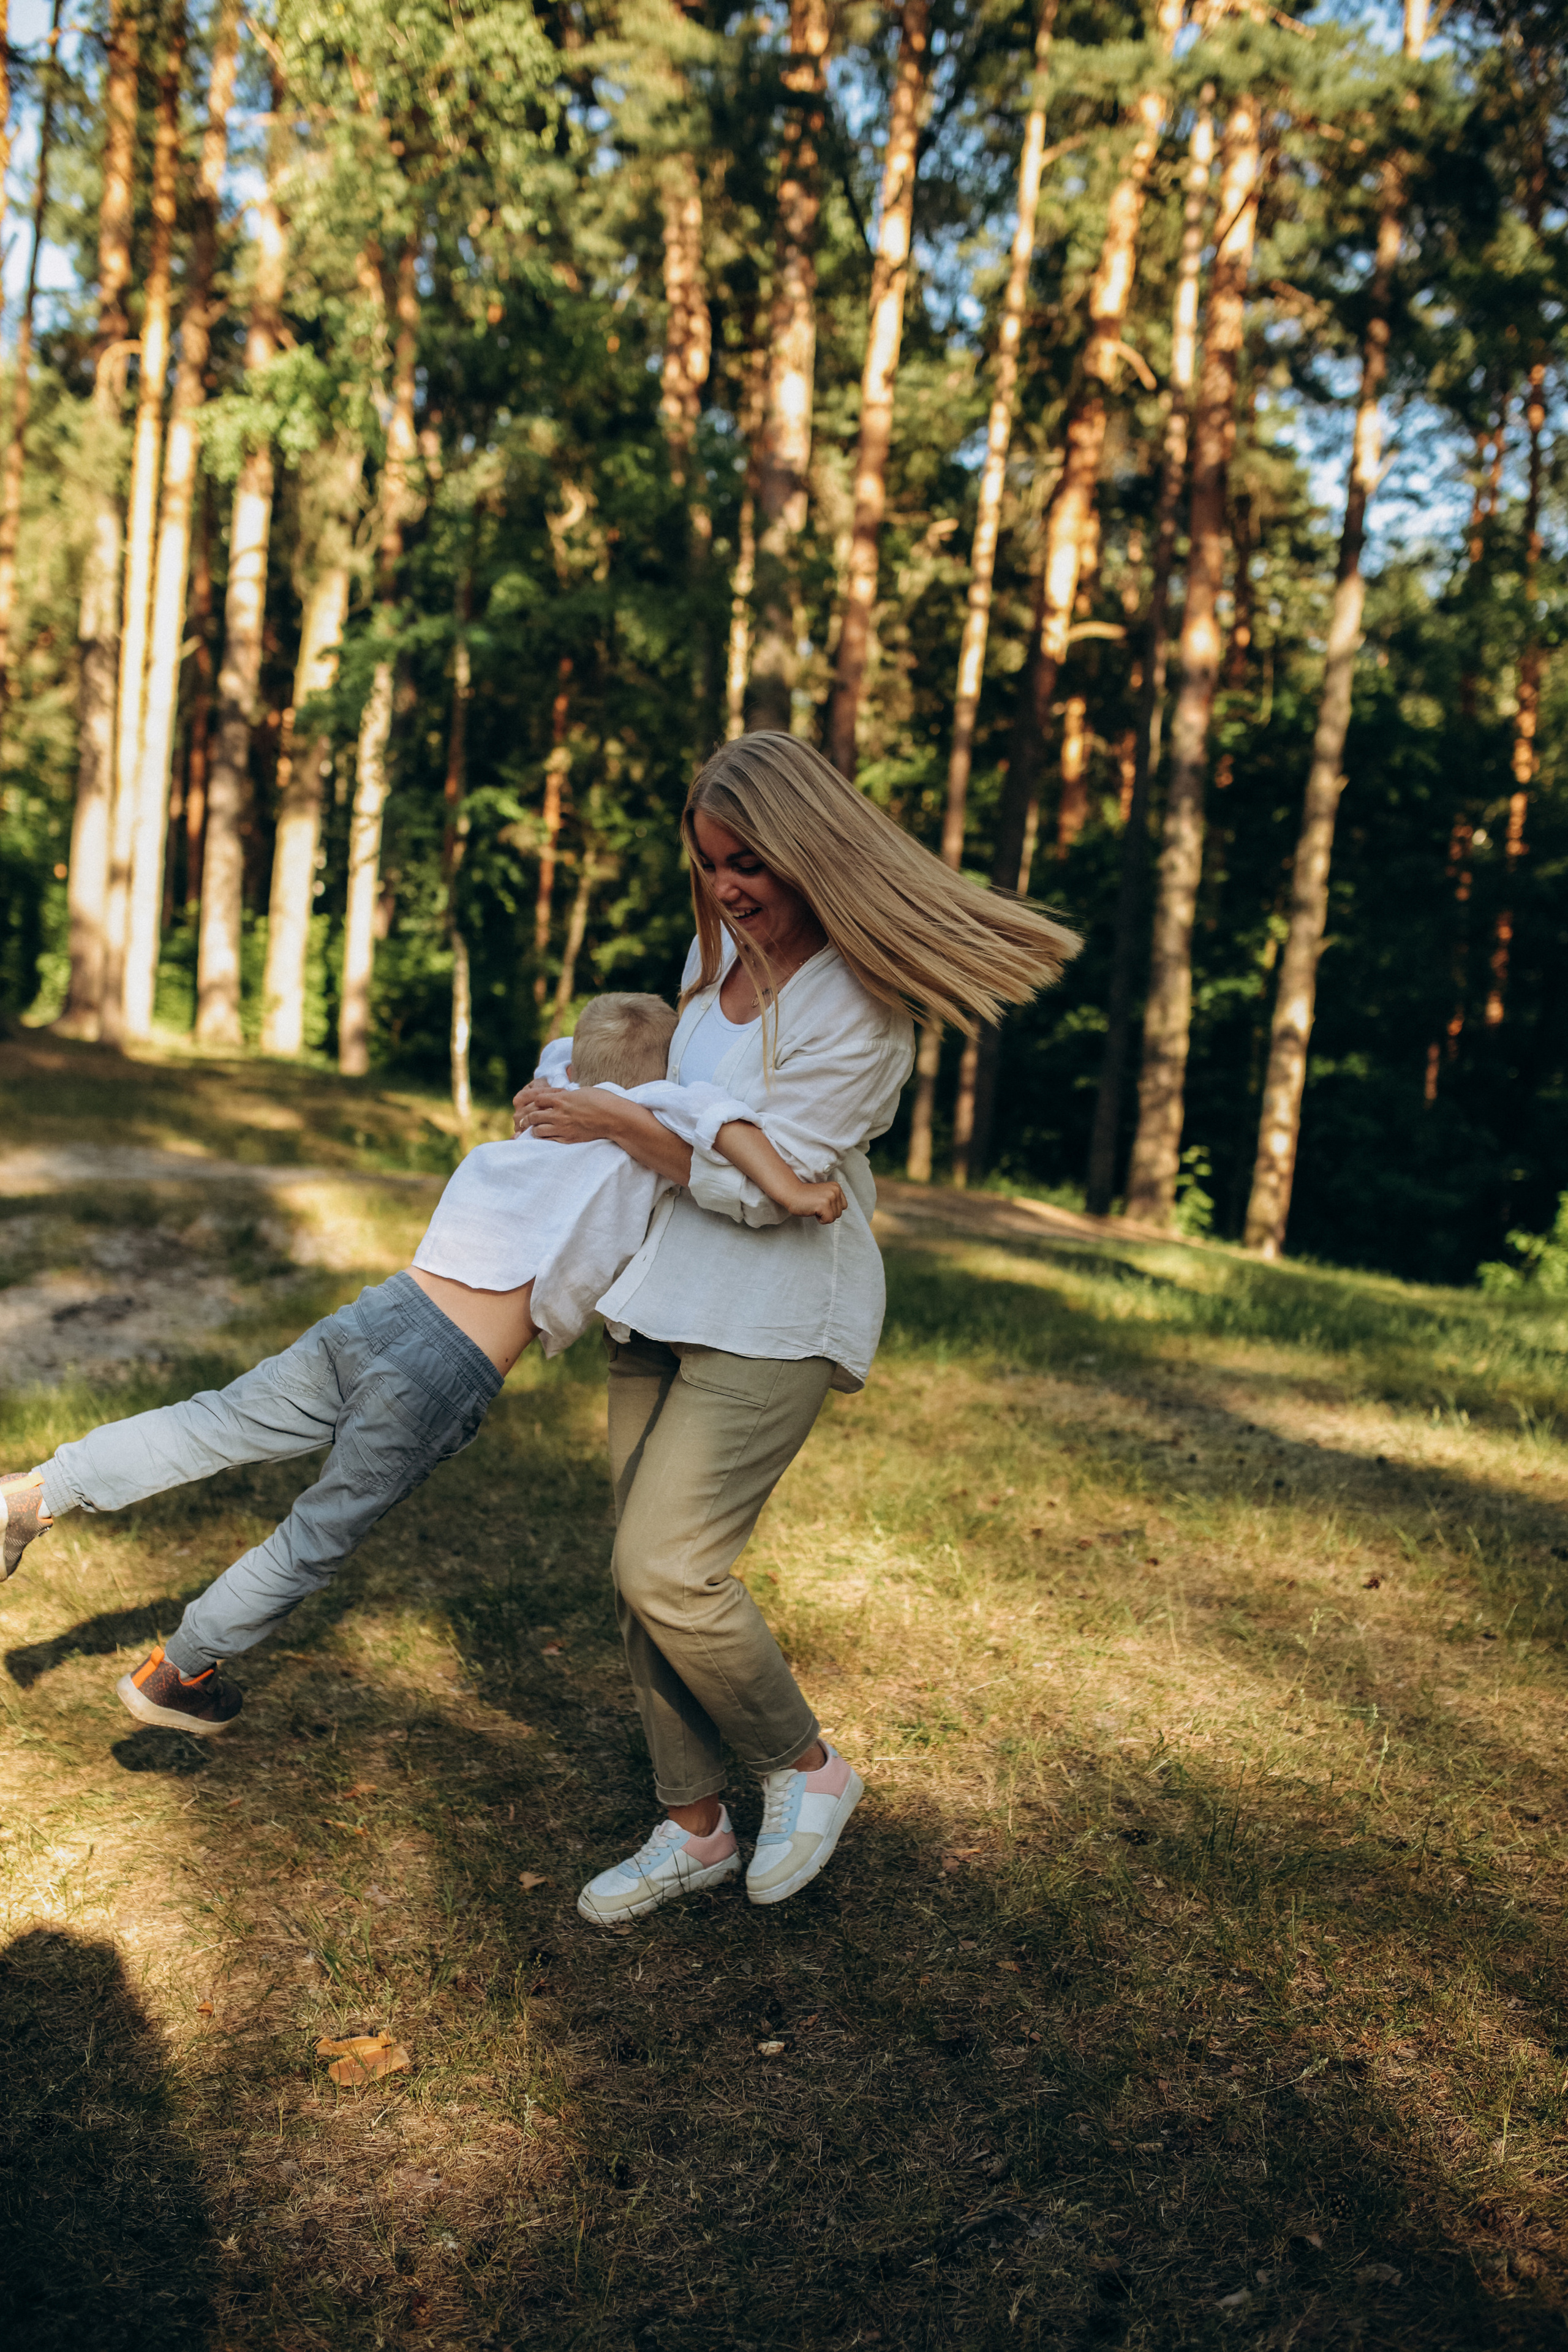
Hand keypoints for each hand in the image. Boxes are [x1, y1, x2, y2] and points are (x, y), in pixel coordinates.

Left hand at [511, 1082, 625, 1144]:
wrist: (614, 1117)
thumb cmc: (602, 1100)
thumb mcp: (583, 1091)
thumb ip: (568, 1095)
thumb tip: (562, 1095)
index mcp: (562, 1098)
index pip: (537, 1100)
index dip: (536, 1102)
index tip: (538, 1104)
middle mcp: (559, 1113)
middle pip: (533, 1116)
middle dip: (529, 1117)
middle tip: (527, 1120)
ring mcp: (563, 1127)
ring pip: (537, 1130)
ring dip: (535, 1129)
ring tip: (537, 1129)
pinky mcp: (568, 1138)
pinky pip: (549, 1140)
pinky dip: (545, 1138)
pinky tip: (546, 1136)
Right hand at [789, 1179, 846, 1225]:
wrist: (791, 1193)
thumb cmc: (805, 1197)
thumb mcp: (824, 1194)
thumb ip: (834, 1200)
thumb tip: (839, 1212)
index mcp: (836, 1187)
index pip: (843, 1206)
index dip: (831, 1209)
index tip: (820, 1203)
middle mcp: (835, 1190)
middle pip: (839, 1213)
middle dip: (827, 1213)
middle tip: (816, 1205)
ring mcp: (830, 1197)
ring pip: (834, 1217)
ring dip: (823, 1216)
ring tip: (814, 1207)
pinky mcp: (824, 1204)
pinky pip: (828, 1220)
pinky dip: (820, 1219)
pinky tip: (813, 1210)